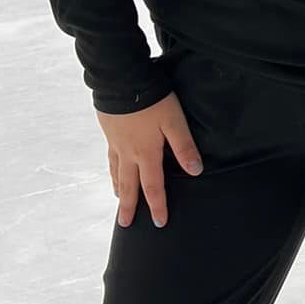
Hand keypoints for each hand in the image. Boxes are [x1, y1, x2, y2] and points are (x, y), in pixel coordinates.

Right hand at [96, 92, 202, 228]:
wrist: (120, 79)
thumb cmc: (152, 99)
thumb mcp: (174, 121)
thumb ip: (184, 147)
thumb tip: (195, 171)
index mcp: (146, 153)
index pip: (153, 186)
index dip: (157, 205)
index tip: (159, 223)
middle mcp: (128, 152)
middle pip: (129, 186)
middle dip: (129, 207)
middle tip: (126, 224)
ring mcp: (116, 142)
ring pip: (116, 172)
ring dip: (119, 189)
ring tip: (119, 200)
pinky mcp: (109, 130)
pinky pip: (110, 157)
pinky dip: (112, 168)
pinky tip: (113, 166)